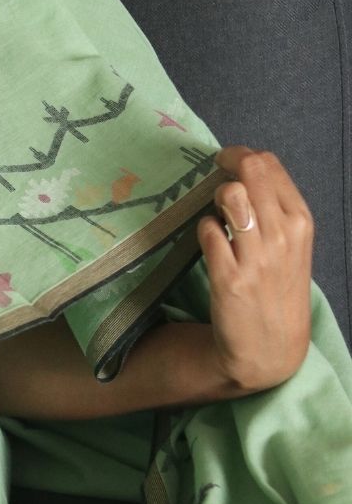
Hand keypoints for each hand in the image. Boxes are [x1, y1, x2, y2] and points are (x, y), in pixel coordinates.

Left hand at [196, 145, 314, 393]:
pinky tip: (210, 242)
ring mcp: (257, 257)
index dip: (240, 156)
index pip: (269, 164)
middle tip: (213, 175)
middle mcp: (283, 235)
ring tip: (217, 214)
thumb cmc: (277, 288)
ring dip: (215, 197)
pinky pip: (207, 230)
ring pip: (230, 195)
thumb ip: (272, 207)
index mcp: (300, 222)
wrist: (270, 348)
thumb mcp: (291, 245)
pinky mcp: (230, 277)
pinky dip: (203, 230)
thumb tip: (244, 166)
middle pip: (250, 171)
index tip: (225, 162)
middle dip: (225, 165)